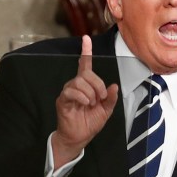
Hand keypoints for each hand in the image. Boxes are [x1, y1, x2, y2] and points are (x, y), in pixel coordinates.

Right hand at [51, 35, 118, 168]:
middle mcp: (76, 86)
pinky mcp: (63, 100)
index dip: (86, 51)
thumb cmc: (90, 123)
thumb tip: (114, 86)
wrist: (79, 138)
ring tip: (92, 103)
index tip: (86, 38)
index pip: (85, 65)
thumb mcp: (106, 111)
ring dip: (90, 92)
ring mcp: (68, 92)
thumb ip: (110, 99)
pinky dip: (82, 96)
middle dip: (98, 84)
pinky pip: (71, 91)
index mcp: (87, 86)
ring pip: (79, 81)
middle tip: (101, 98)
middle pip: (86, 74)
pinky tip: (86, 103)